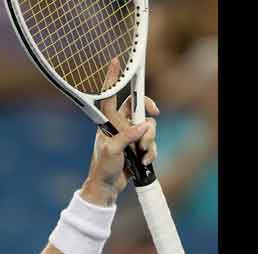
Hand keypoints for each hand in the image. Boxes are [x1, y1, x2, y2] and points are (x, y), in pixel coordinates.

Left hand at [81, 60, 159, 205]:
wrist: (106, 187)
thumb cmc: (102, 167)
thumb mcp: (113, 150)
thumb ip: (128, 136)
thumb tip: (145, 126)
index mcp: (108, 122)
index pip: (110, 96)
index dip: (113, 78)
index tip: (116, 62)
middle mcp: (119, 125)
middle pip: (139, 108)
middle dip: (148, 115)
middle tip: (154, 115)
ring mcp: (129, 135)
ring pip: (148, 127)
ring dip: (149, 140)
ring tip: (142, 154)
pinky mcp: (137, 146)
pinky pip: (151, 142)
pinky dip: (151, 152)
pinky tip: (144, 162)